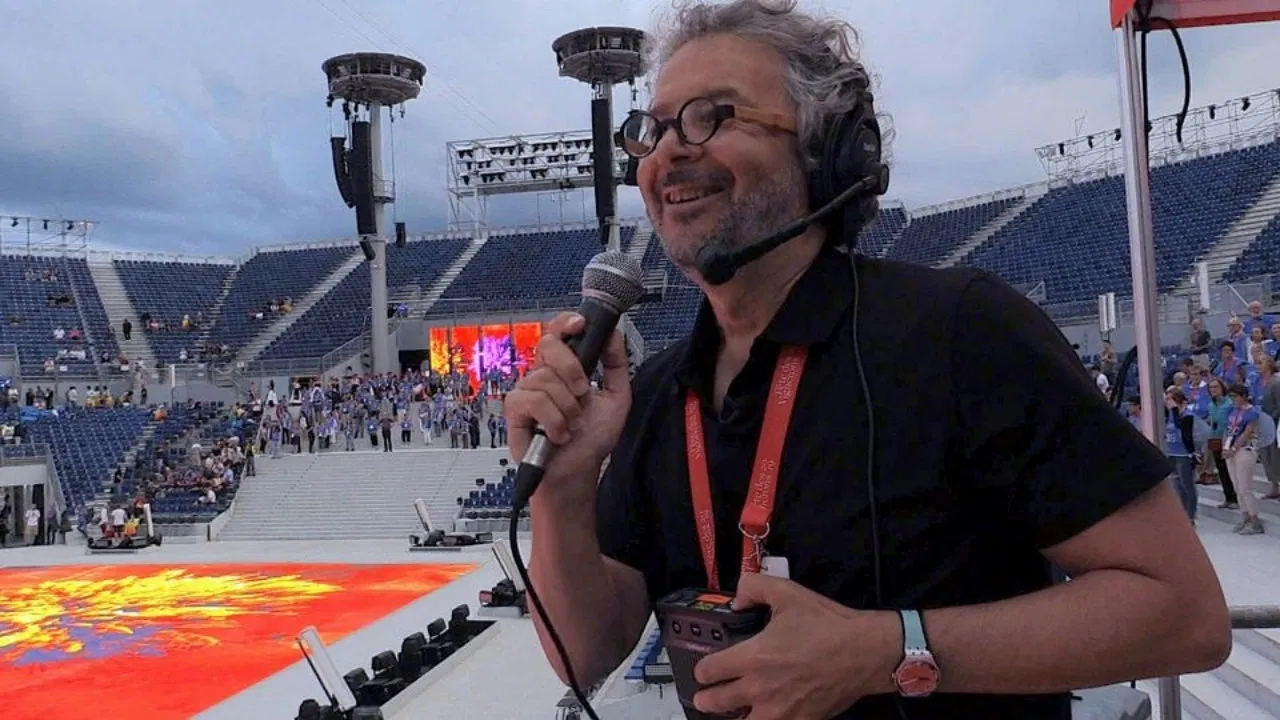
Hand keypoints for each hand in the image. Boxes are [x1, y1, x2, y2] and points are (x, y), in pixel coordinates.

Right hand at [504, 311, 630, 495]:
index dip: (566, 322)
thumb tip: (612, 334)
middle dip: (571, 367)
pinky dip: (553, 420)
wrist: (579, 470)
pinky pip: (534, 400)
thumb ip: (616, 365)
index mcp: (564, 368)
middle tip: (583, 392)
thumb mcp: (617, 398)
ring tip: (572, 424)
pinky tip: (558, 434)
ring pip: (546, 378)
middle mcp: (543, 374)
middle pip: (549, 344)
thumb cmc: (592, 438)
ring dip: (568, 407)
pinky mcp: (515, 409)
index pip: (558, 332)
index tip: (581, 324)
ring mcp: (527, 390)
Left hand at [692, 573, 898, 719]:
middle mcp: (761, 688)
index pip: (709, 671)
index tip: (706, 669)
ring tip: (733, 712)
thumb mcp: (787, 593)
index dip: (702, 670)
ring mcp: (780, 711)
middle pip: (716, 704)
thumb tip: (738, 598)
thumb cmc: (829, 625)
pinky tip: (764, 716)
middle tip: (706, 696)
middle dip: (706, 699)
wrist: (865, 652)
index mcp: (754, 657)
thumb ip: (754, 587)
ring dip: (734, 717)